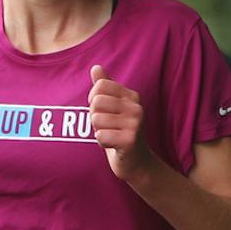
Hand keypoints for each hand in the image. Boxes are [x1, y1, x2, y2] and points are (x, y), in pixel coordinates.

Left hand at [89, 65, 157, 182]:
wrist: (136, 163)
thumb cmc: (120, 132)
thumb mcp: (113, 108)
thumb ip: (105, 87)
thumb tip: (95, 67)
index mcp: (132, 96)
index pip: (100, 86)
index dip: (94, 100)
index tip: (103, 111)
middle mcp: (137, 107)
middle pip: (96, 102)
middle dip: (95, 117)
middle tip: (107, 126)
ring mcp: (136, 123)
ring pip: (96, 119)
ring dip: (98, 131)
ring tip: (111, 135)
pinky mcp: (130, 140)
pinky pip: (100, 136)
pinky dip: (102, 143)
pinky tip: (113, 145)